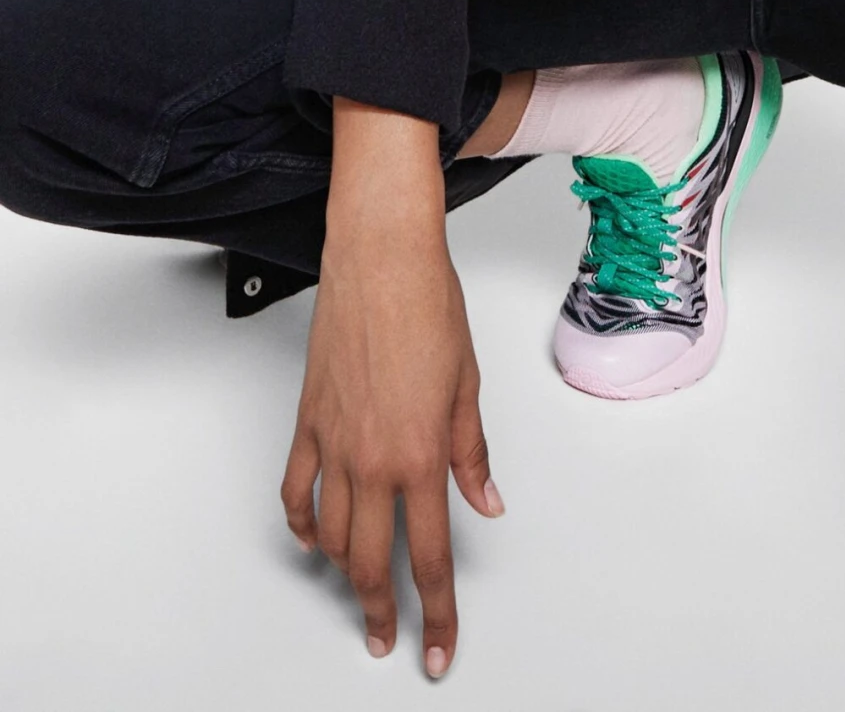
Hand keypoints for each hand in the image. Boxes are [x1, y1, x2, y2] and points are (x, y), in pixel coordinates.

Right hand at [281, 201, 502, 676]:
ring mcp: (334, 443)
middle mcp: (373, 458)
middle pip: (373, 563)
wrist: (381, 258)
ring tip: (361, 589)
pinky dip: (304, 524)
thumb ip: (471, 454)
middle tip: (389, 641)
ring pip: (332, 536)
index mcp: (421, 453)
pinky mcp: (307, 422)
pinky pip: (296, 492)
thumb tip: (486, 502)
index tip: (438, 646)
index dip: (437, 611)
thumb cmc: (428, 306)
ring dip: (346, 572)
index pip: (431, 556)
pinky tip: (315, 538)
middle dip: (383, 612)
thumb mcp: (467, 385)